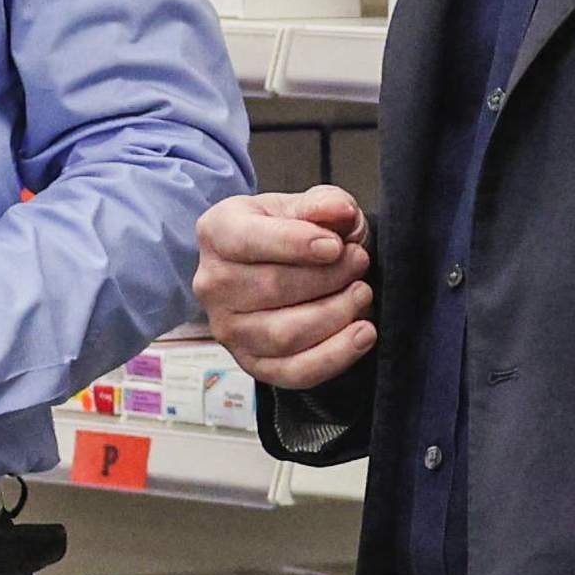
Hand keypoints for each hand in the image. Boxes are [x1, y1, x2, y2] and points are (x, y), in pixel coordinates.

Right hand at [194, 187, 374, 389]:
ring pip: (285, 334)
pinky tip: (361, 333)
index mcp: (217, 232)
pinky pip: (293, 372)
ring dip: (336, 315)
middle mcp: (212, 283)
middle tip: (360, 262)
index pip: (248, 240)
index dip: (295, 244)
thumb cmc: (291, 233)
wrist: (278, 267)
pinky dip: (335, 356)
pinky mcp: (251, 363)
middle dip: (329, 277)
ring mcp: (228, 329)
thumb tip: (339, 211)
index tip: (335, 246)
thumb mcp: (305, 206)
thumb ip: (322, 202)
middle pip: (273, 288)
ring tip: (362, 293)